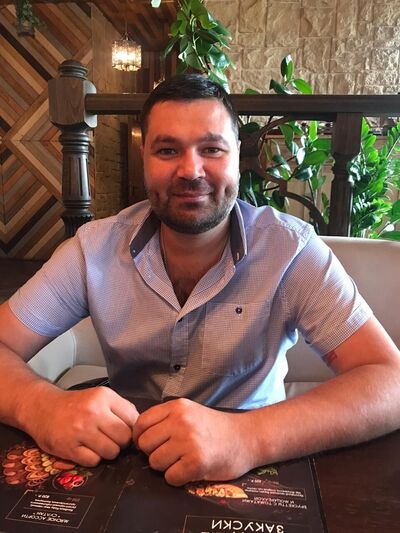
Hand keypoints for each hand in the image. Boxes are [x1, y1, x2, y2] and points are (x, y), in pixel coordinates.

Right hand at [20, 385, 138, 466]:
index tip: (124, 431)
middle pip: (125, 438)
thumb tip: (140, 426)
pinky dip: (92, 459)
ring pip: (111, 452)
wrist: (42, 407)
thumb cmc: (75, 404)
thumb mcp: (99, 397)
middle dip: (121, 443)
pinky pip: (94, 461)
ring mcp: (80, 430)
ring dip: (107, 452)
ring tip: (97, 444)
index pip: (134, 420)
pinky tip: (85, 449)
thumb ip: (120, 409)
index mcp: (104, 396)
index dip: (132, 429)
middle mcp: (93, 412)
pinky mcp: (69, 447)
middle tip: (111, 440)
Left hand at [132, 398, 256, 485]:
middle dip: (153, 453)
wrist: (247, 438)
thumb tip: (138, 435)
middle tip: (171, 454)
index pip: (141, 423)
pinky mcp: (197, 462)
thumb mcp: (190, 412)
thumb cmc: (216, 428)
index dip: (141, 437)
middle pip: (144, 444)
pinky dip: (178, 478)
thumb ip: (166, 419)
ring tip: (183, 461)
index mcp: (177, 407)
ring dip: (166, 467)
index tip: (151, 443)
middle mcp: (181, 421)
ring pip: (155, 462)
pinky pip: (170, 477)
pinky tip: (191, 470)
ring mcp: (189, 441)